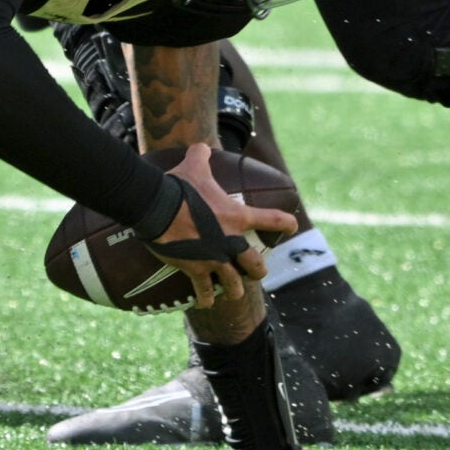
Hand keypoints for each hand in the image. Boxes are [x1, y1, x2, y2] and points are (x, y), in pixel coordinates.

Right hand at [144, 143, 288, 308]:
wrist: (156, 206)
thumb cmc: (178, 186)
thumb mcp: (194, 166)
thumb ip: (201, 155)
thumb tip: (201, 146)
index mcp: (236, 217)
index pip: (273, 220)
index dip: (286, 224)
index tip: (292, 226)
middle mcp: (231, 242)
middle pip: (256, 266)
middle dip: (257, 271)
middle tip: (253, 271)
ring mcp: (214, 259)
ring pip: (234, 286)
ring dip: (233, 290)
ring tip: (230, 292)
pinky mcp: (195, 270)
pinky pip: (203, 292)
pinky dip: (204, 299)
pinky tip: (204, 303)